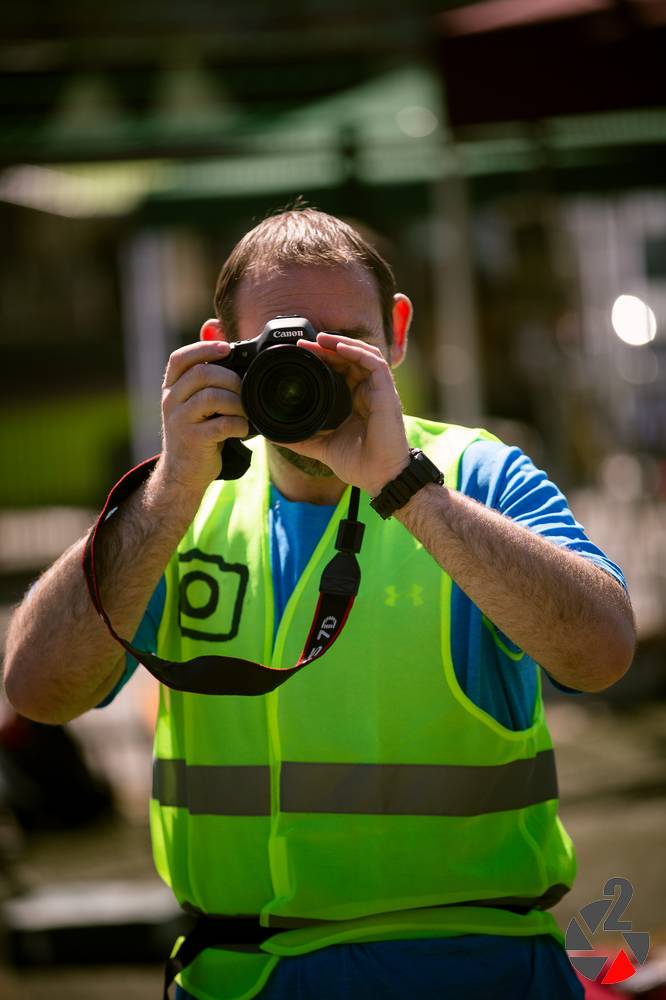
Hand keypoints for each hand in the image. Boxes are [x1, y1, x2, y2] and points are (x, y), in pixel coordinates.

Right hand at [159, 340, 248, 497]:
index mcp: (171, 388)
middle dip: (230, 379)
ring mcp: (180, 421)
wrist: (182, 473)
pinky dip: (239, 424)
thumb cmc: (195, 433)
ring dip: (237, 402)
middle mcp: (171, 401)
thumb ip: (204, 378)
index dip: (203, 348)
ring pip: (213, 397)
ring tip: (244, 412)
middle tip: (244, 390)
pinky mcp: (193, 440)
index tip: (227, 348)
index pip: (180, 358)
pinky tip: (241, 429)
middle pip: (202, 374)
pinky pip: (222, 424)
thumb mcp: (193, 403)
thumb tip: (222, 342)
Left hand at [282, 333, 409, 494]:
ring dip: (342, 343)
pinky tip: (340, 347)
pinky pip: (375, 363)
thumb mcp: (323, 446)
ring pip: (364, 354)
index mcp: (356, 401)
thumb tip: (276, 436)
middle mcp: (369, 392)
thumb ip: (302, 438)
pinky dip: (358, 352)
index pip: (341, 369)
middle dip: (328, 347)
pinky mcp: (387, 394)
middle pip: (350, 358)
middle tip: (305, 343)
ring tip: (321, 339)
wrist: (379, 478)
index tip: (302, 353)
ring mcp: (379, 392)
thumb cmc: (359, 464)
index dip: (323, 358)